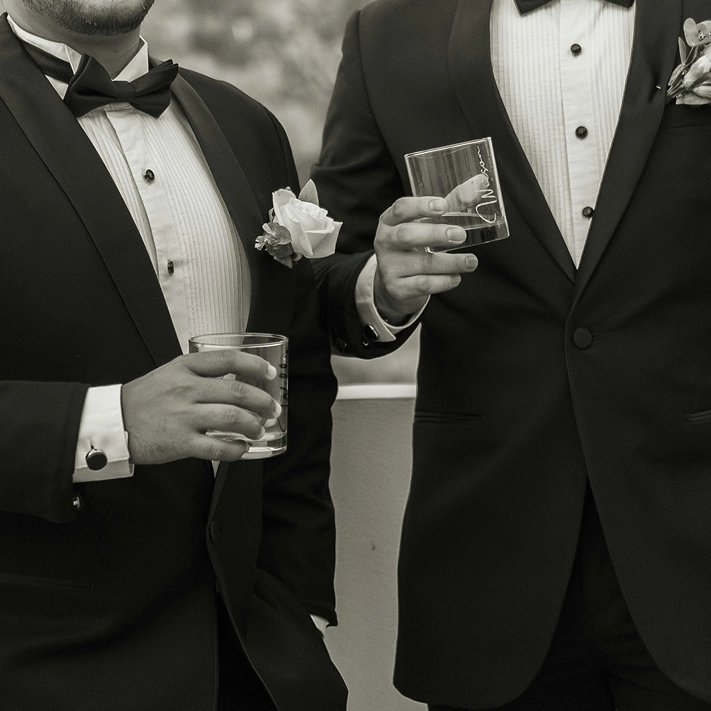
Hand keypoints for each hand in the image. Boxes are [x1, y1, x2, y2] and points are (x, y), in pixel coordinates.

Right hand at [121, 350, 280, 464]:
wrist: (114, 421)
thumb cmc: (146, 398)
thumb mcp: (171, 373)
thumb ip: (201, 373)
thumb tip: (237, 377)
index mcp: (185, 367)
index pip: (227, 359)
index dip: (254, 365)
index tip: (270, 374)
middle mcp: (186, 388)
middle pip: (237, 391)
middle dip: (262, 401)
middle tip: (272, 409)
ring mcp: (183, 416)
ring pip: (232, 418)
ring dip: (253, 425)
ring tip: (259, 429)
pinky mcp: (180, 442)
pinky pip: (217, 447)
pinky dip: (235, 449)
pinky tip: (241, 448)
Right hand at [373, 195, 478, 322]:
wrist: (396, 283)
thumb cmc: (417, 245)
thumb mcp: (428, 223)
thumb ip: (453, 204)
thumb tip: (481, 182)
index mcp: (390, 221)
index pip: (401, 208)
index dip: (421, 206)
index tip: (443, 206)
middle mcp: (385, 242)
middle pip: (406, 235)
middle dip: (435, 234)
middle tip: (460, 235)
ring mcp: (389, 267)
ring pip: (421, 263)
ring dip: (450, 262)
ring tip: (471, 261)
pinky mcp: (397, 288)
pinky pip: (423, 284)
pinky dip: (443, 281)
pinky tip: (456, 277)